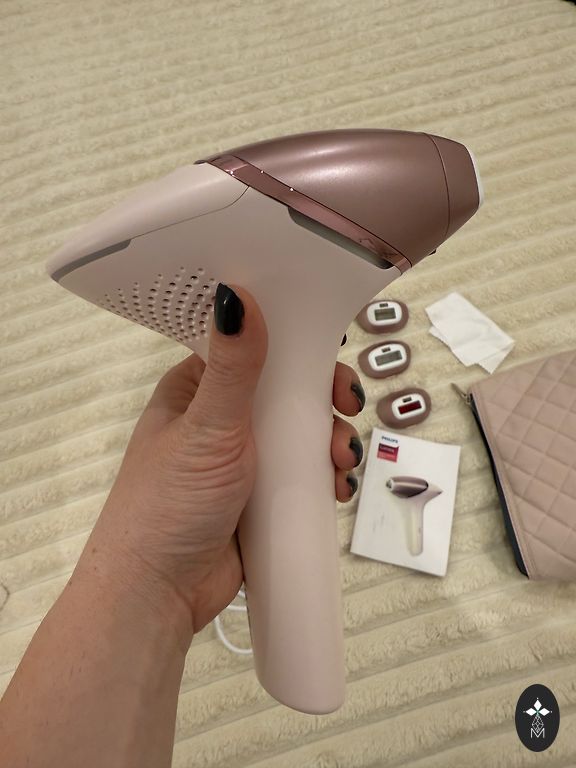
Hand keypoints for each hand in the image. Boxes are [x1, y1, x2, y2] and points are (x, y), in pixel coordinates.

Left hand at [77, 284, 365, 646]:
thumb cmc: (168, 505)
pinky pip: (302, 474)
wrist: (160, 594)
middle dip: (324, 400)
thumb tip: (237, 293)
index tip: (329, 353)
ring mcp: (244, 458)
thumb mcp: (208, 428)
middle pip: (289, 391)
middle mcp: (222, 418)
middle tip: (345, 410)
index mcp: (198, 389)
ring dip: (331, 441)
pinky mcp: (261, 496)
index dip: (295, 344)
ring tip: (339, 463)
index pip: (254, 346)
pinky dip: (324, 476)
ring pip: (302, 433)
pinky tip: (334, 489)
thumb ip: (233, 366)